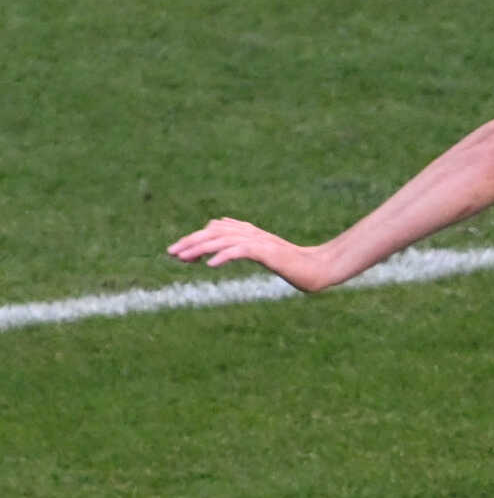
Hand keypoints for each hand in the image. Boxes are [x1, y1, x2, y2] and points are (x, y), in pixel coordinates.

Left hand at [167, 219, 347, 292]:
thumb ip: (246, 248)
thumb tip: (224, 249)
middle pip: (214, 232)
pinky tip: (209, 265)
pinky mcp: (268, 251)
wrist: (318, 269)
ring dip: (200, 248)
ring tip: (183, 258)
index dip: (196, 238)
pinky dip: (223, 256)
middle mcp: (252, 233)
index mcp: (251, 233)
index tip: (179, 252)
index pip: (216, 229)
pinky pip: (240, 251)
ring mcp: (260, 241)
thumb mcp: (265, 256)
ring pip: (222, 240)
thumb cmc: (294, 266)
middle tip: (171, 252)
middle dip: (190, 241)